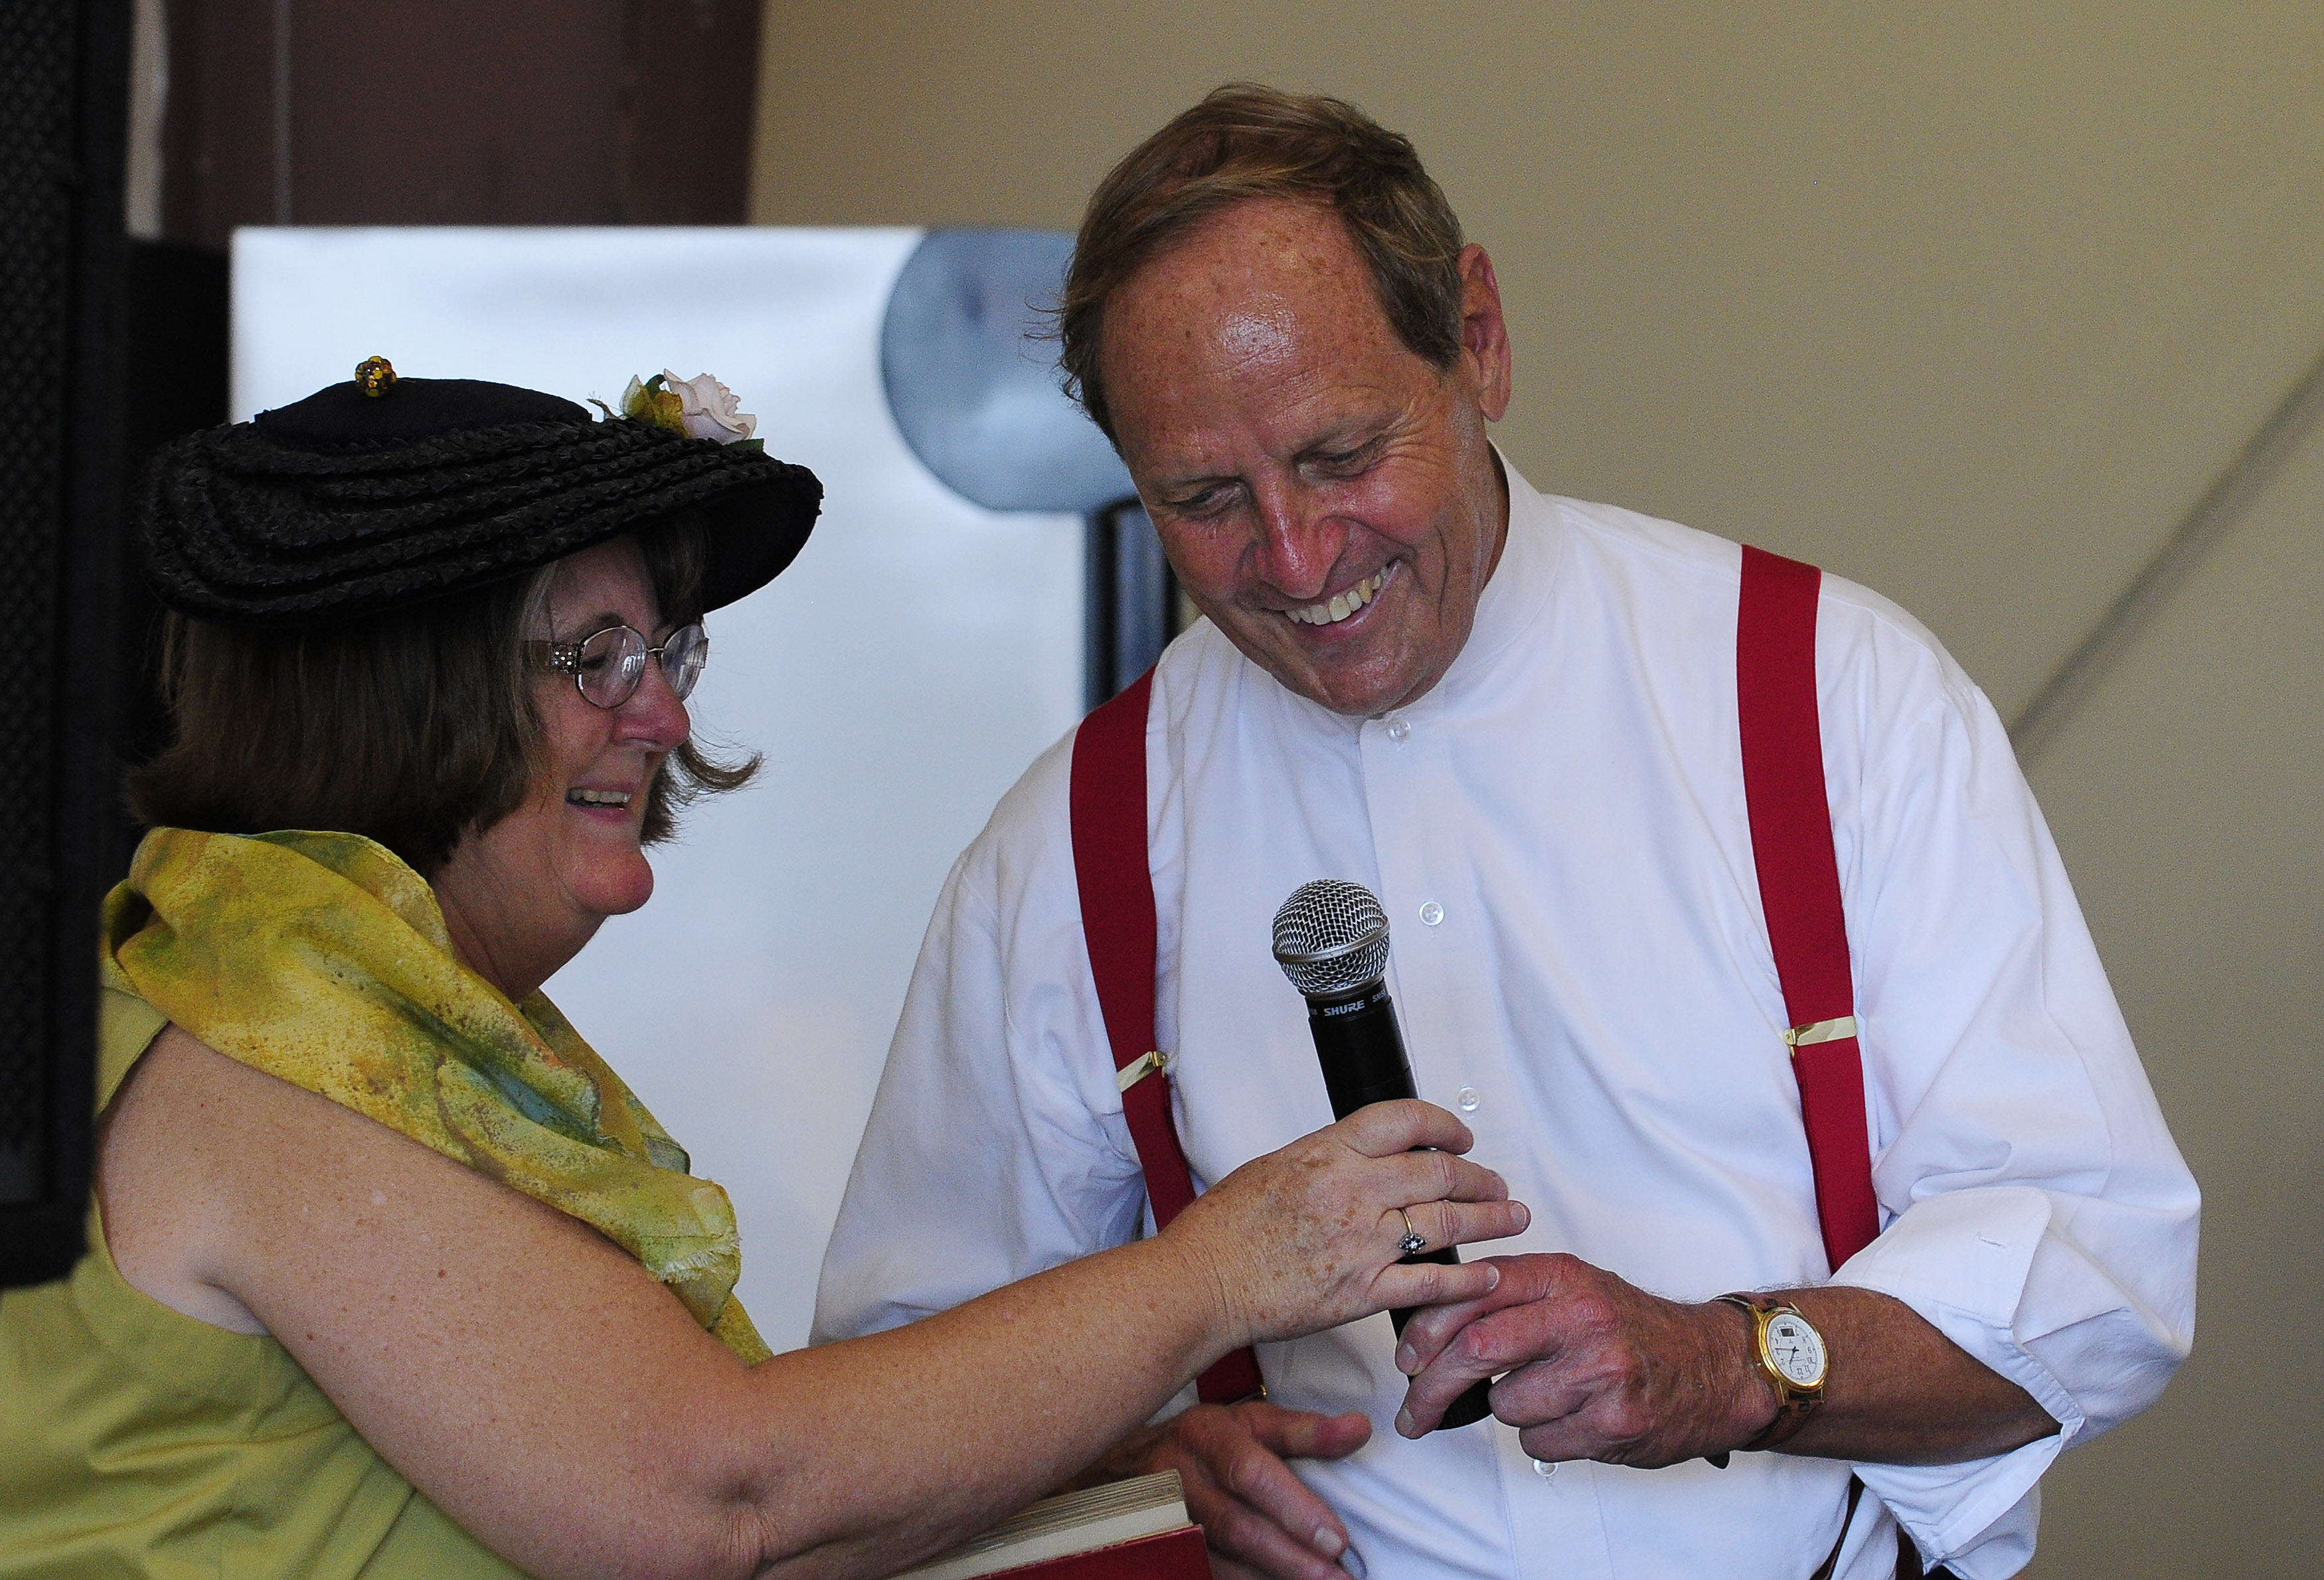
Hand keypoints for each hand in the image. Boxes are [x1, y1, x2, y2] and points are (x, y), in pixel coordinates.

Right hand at [1105, 1402, 1370, 1579]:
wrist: (1125, 1465)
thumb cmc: (1203, 1440)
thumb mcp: (1249, 1421)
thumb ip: (1305, 1430)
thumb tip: (1361, 1429)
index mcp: (1205, 1437)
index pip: (1250, 1473)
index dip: (1294, 1507)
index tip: (1337, 1538)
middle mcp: (1181, 1479)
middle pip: (1238, 1526)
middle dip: (1292, 1557)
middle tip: (1337, 1578)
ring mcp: (1166, 1522)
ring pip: (1221, 1561)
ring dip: (1272, 1578)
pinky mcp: (1164, 1553)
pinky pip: (1208, 1574)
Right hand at [1163, 1099, 1528, 1348]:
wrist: (1202, 1281)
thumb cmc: (1225, 1229)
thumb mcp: (1276, 1167)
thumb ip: (1328, 1159)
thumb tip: (1364, 1155)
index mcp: (1328, 1154)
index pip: (1405, 1122)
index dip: (1445, 1125)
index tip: (1461, 1136)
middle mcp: (1352, 1193)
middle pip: (1439, 1174)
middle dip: (1480, 1177)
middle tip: (1498, 1183)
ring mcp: (1362, 1244)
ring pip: (1446, 1224)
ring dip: (1489, 1220)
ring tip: (1511, 1217)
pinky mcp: (1362, 1293)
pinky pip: (1430, 1283)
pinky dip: (1466, 1279)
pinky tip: (1488, 1274)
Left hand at [1392, 1253, 1772, 1466]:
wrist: (1713, 1365)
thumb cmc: (1630, 1328)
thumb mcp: (1572, 1289)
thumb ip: (1509, 1297)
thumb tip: (1428, 1328)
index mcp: (1561, 1276)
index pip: (1472, 1293)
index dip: (1425, 1329)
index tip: (1406, 1359)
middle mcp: (1580, 1316)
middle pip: (1476, 1350)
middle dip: (1432, 1387)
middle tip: (1414, 1411)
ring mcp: (1600, 1369)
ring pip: (1507, 1403)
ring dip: (1508, 1410)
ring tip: (1543, 1397)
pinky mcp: (1615, 1420)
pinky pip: (1541, 1440)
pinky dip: (1543, 1437)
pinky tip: (1572, 1418)